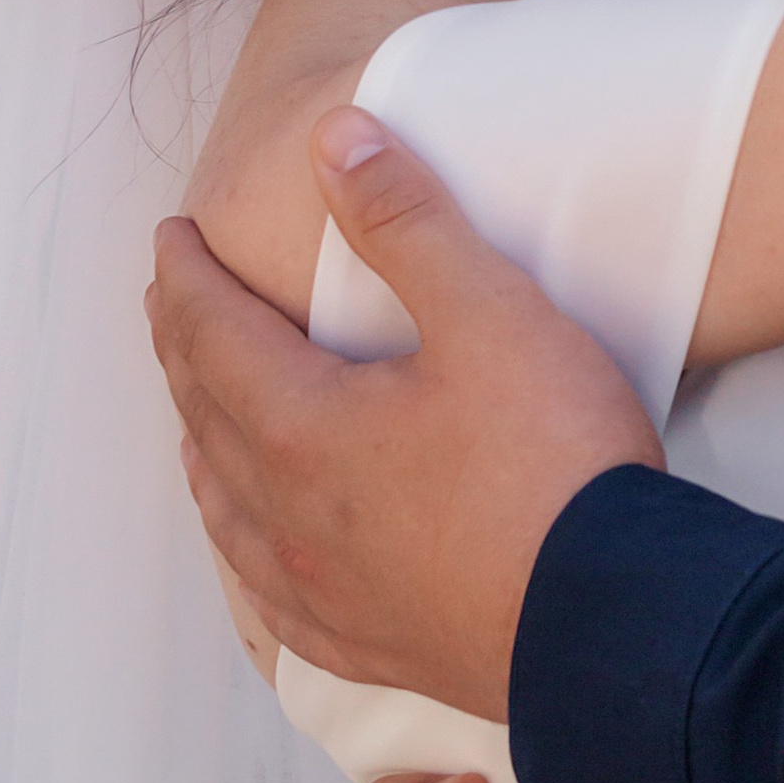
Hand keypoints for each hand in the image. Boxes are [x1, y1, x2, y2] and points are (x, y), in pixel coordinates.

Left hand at [149, 109, 657, 718]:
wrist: (612, 622)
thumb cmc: (554, 464)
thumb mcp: (491, 312)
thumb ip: (407, 220)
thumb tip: (336, 139)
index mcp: (301, 427)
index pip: (212, 334)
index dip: (187, 278)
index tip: (171, 238)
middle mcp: (288, 515)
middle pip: (206, 416)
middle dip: (183, 349)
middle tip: (171, 305)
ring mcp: (321, 590)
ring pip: (228, 511)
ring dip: (204, 447)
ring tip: (197, 419)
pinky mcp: (365, 643)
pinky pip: (270, 594)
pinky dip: (246, 549)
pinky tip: (260, 557)